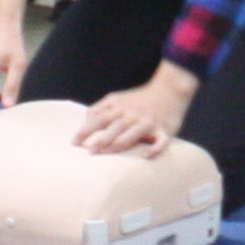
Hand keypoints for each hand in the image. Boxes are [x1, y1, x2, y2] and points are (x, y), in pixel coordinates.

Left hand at [74, 69, 196, 157]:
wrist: (170, 89)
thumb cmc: (139, 98)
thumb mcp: (117, 98)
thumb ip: (101, 108)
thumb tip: (86, 120)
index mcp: (120, 107)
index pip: (99, 119)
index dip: (86, 130)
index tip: (74, 142)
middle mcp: (133, 115)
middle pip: (114, 128)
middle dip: (102, 139)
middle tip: (90, 151)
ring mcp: (148, 123)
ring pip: (133, 134)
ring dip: (120, 143)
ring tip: (108, 153)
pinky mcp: (164, 130)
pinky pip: (160, 141)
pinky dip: (154, 148)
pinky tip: (146, 155)